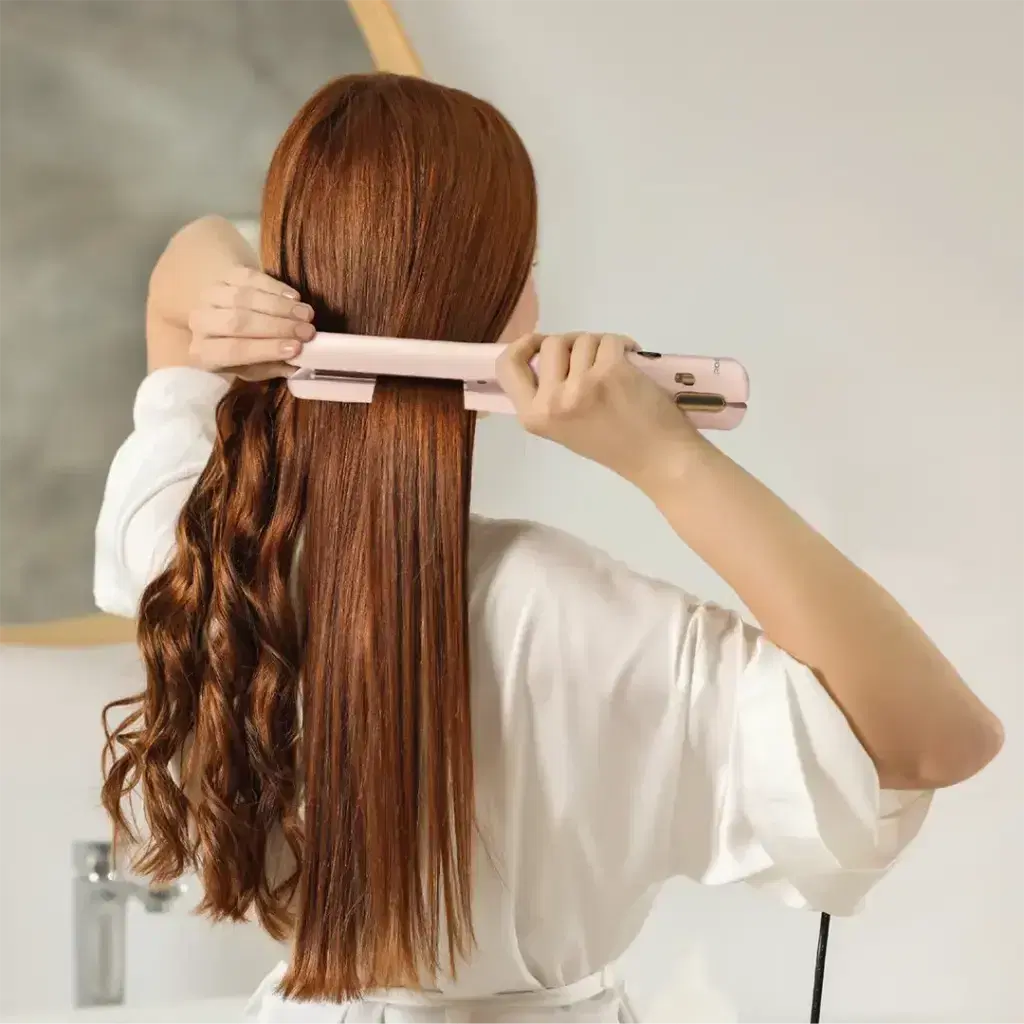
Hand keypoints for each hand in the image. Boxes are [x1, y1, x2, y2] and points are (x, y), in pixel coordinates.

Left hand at [187, 266, 315, 379]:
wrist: (222, 313)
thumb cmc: (241, 348)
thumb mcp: (251, 368)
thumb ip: (271, 366)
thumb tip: (296, 364)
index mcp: (204, 352)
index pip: (233, 351)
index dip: (266, 349)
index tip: (296, 348)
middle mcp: (201, 322)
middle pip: (239, 322)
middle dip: (277, 327)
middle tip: (307, 331)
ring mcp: (210, 294)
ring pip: (245, 298)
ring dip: (280, 307)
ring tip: (306, 315)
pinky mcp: (225, 275)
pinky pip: (251, 278)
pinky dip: (275, 288)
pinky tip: (294, 298)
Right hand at [496, 332, 708, 489]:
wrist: (658, 458)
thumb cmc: (613, 444)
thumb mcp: (564, 426)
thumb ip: (548, 393)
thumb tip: (544, 350)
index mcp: (534, 417)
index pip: (507, 366)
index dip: (521, 346)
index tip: (537, 342)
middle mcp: (552, 401)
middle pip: (550, 343)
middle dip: (573, 346)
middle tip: (592, 363)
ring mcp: (581, 385)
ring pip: (582, 339)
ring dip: (601, 347)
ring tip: (615, 370)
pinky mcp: (610, 371)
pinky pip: (609, 340)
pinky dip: (623, 344)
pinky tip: (631, 361)